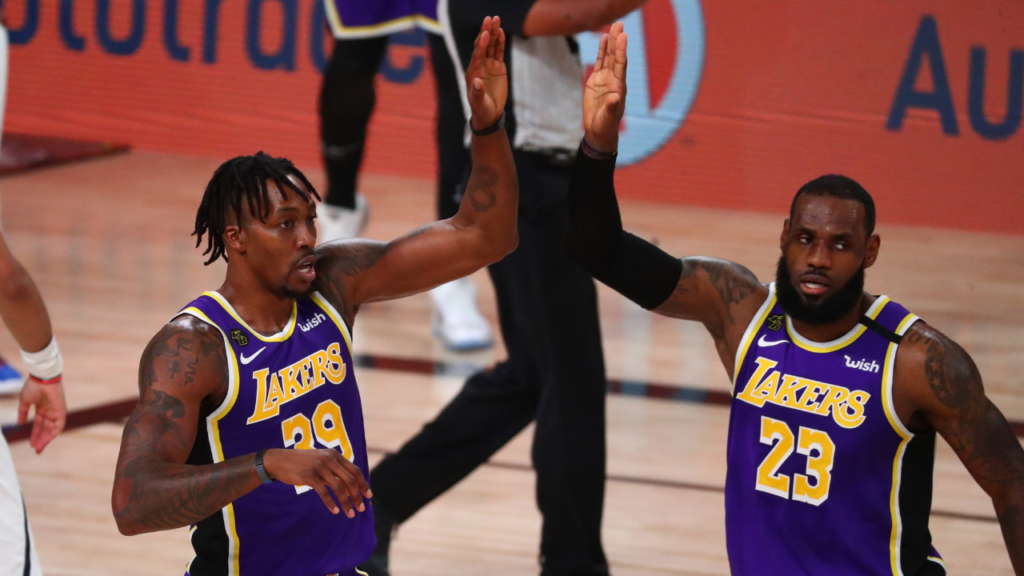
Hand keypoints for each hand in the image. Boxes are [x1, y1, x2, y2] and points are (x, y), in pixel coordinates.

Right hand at [18, 379, 65, 453]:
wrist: (41, 377)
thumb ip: (23, 412)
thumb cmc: (33, 386)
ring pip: (53, 428)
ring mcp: (56, 411)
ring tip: (39, 447)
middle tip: (37, 450)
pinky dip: (55, 431)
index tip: (32, 445)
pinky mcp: (61, 409)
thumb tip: (20, 423)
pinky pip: (60, 423)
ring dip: (47, 438)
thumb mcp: (25, 401)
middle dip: (42, 440)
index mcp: (42, 409)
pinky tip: (49, 439)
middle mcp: (50, 411)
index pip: (39, 426)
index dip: (35, 435)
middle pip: (47, 429)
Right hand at [261, 448, 371, 516]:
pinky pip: (324, 492)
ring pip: (338, 488)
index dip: (363, 483)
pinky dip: (331, 503)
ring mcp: (319, 467)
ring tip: (350, 513)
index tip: (369, 496)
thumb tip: (351, 485)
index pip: (355, 470)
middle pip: (350, 480)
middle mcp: (329, 459)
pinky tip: (336, 511)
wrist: (280, 460)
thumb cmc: (302, 463)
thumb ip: (335, 469)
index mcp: (335, 455)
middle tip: (361, 509)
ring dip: (346, 502)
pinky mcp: (309, 476)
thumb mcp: (321, 461)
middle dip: (357, 496)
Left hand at [466, 16, 507, 131]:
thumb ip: (477, 93)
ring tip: (496, 19)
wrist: (489, 113)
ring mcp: (489, 65)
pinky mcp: (498, 67)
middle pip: (482, 45)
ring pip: (491, 46)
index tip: (484, 34)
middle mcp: (479, 65)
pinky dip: (500, 42)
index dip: (480, 45)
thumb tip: (477, 82)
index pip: (477, 55)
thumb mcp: (479, 103)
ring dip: (493, 33)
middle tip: (489, 18)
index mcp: (473, 72)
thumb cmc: (481, 109)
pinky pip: (498, 52)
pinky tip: (501, 32)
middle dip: (485, 32)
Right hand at [583, 22, 627, 153]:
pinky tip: (603, 39)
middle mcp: (614, 79)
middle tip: (619, 24)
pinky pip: (600, 62)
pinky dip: (602, 50)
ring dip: (611, 42)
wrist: (599, 129)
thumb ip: (612, 107)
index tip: (623, 36)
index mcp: (619, 86)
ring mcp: (606, 78)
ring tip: (613, 26)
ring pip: (609, 56)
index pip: (620, 65)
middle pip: (616, 56)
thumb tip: (614, 97)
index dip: (621, 50)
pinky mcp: (596, 80)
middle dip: (617, 40)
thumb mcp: (609, 117)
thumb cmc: (606, 125)